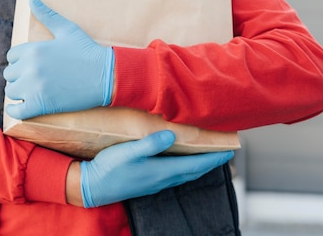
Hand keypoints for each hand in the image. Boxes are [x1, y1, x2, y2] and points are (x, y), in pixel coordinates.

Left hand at [4, 0, 113, 118]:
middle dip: (19, 76)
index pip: (12, 56)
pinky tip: (21, 107)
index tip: (30, 65)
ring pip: (12, 91)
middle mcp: (30, 68)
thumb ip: (47, 15)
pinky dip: (16, 110)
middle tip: (33, 78)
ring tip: (31, 91)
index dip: (20, 61)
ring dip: (19, 91)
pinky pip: (17, 111)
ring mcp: (34, 87)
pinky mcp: (41, 105)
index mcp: (34, 49)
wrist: (106, 75)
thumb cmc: (88, 50)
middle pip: (10, 74)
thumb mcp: (67, 29)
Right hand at [78, 131, 233, 207]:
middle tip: (225, 153)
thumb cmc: (109, 168)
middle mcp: (162, 179)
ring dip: (199, 167)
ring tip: (208, 158)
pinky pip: (175, 176)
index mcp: (161, 171)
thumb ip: (150, 143)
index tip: (229, 151)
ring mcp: (155, 183)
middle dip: (210, 163)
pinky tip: (182, 164)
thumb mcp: (128, 151)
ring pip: (185, 175)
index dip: (213, 158)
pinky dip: (186, 170)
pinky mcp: (148, 183)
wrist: (94, 187)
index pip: (195, 165)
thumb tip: (171, 135)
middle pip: (193, 171)